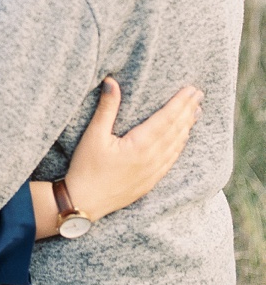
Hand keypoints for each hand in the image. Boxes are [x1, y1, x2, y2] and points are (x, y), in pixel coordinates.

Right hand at [66, 78, 202, 221]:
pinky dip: (180, 146)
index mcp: (140, 146)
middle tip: (199, 94)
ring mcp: (152, 172)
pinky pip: (171, 160)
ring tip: (196, 111)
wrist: (84, 203)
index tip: (191, 89)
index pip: (166, 119)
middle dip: (188, 111)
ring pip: (176, 145)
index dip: (180, 103)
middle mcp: (151, 159)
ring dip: (187, 127)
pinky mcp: (150, 182)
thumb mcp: (93, 135)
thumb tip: (111, 81)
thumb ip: (106, 108)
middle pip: (175, 130)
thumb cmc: (86, 168)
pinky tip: (183, 138)